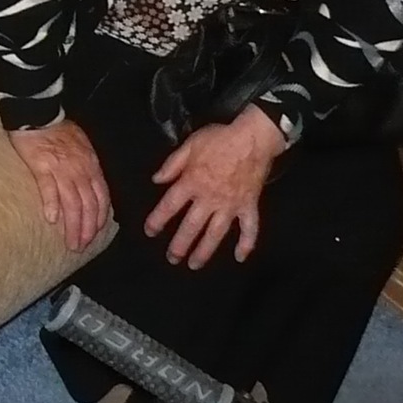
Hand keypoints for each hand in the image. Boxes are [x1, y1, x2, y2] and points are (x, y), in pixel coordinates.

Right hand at [5, 120, 111, 250]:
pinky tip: (51, 220)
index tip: (94, 235)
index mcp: (91, 165)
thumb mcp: (82, 147)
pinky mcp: (41, 166)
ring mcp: (61, 168)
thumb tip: (90, 190)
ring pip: (72, 202)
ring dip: (73, 225)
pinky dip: (52, 205)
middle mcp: (80, 170)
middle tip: (80, 246)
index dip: (99, 218)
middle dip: (87, 229)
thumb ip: (87, 168)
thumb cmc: (58, 130)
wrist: (37, 113)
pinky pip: (49, 189)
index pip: (100, 197)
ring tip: (70, 242)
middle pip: (88, 205)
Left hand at [144, 105, 283, 268]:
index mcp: (192, 183)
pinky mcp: (249, 206)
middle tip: (172, 259)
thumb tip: (156, 180)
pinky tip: (240, 257)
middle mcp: (209, 198)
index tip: (150, 232)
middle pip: (191, 227)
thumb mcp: (190, 145)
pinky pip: (249, 228)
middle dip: (180, 245)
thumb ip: (172, 164)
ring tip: (195, 264)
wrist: (253, 138)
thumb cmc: (220, 139)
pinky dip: (246, 244)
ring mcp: (231, 205)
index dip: (157, 220)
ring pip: (215, 233)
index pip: (170, 206)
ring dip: (205, 251)